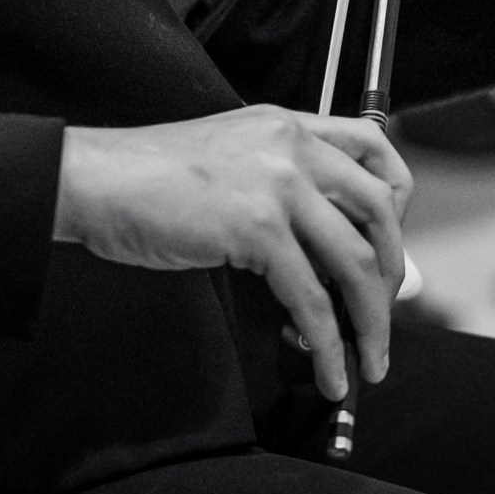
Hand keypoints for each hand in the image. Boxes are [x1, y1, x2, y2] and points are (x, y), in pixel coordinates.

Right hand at [53, 105, 412, 400]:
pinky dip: (326, 343)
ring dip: (370, 322)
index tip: (390, 246)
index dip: (397, 201)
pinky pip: (311, 297)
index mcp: (287, 125)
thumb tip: (332, 249)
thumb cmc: (149, 177)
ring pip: (355, 260)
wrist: (97, 179)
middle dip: (390, 274)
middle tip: (382, 316)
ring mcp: (277, 183)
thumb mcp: (231, 160)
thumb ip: (283, 188)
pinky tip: (326, 368)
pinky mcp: (255, 227)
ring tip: (367, 361)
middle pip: (377, 210)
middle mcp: (291, 145)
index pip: (374, 147)